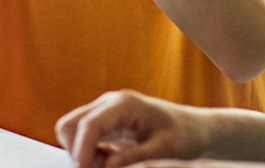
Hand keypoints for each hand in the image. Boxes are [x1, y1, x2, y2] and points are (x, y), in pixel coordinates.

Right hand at [57, 90, 211, 167]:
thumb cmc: (184, 137)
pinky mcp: (105, 122)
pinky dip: (90, 154)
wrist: (194, 128)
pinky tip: (112, 161)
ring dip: (84, 154)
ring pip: (72, 131)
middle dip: (78, 152)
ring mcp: (104, 111)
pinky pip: (83, 138)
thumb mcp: (165, 151)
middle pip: (69, 124)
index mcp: (124, 104)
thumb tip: (106, 167)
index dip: (81, 151)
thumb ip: (134, 158)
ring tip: (112, 165)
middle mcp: (108, 103)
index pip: (89, 125)